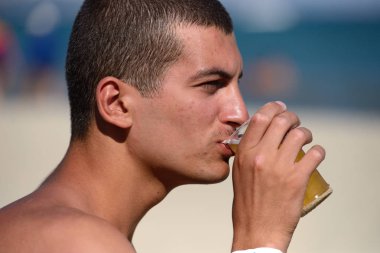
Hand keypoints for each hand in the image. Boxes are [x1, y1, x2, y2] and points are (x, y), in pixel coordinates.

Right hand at [231, 101, 324, 251]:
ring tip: (306, 140)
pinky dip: (319, 151)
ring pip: (300, 134)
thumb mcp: (239, 173)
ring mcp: (280, 167)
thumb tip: (261, 136)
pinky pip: (315, 154)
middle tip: (296, 123)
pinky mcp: (297, 179)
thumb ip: (247, 152)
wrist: (257, 229)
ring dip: (306, 133)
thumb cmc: (247, 203)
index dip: (274, 108)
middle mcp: (260, 155)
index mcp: (244, 152)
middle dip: (292, 118)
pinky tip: (316, 155)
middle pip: (282, 121)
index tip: (281, 108)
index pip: (260, 118)